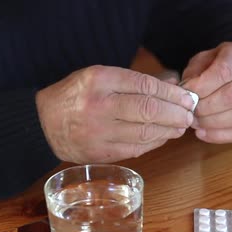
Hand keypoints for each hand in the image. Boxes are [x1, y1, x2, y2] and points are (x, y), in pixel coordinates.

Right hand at [36, 65, 195, 163]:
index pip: (145, 86)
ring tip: (181, 126)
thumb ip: (135, 82)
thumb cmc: (76, 96)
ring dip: (169, 130)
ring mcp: (99, 132)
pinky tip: (164, 137)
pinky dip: (154, 143)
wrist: (42, 123)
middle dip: (176, 113)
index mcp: (99, 80)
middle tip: (189, 114)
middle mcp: (99, 106)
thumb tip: (173, 86)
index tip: (187, 97)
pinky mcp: (101, 153)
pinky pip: (136, 149)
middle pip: (149, 110)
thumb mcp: (100, 77)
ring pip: (145, 133)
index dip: (171, 93)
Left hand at [181, 41, 231, 143]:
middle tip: (189, 111)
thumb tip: (185, 93)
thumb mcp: (203, 60)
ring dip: (212, 123)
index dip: (204, 85)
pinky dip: (220, 136)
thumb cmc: (216, 65)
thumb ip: (194, 73)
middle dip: (206, 107)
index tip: (187, 93)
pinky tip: (202, 134)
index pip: (225, 71)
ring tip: (194, 122)